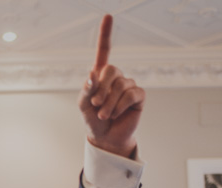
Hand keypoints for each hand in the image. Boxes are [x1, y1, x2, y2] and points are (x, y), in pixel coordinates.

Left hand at [77, 14, 143, 157]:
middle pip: (112, 70)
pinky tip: (116, 114)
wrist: (105, 138)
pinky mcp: (138, 96)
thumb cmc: (92, 119)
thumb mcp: (83, 105)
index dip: (105, 34)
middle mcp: (116, 77)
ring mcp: (129, 85)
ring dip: (109, 103)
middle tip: (96, 106)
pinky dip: (120, 106)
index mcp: (101, 75)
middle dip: (101, 90)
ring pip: (121, 86)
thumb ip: (86, 90)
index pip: (104, 51)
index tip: (108, 16)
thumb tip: (92, 74)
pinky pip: (131, 95)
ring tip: (104, 115)